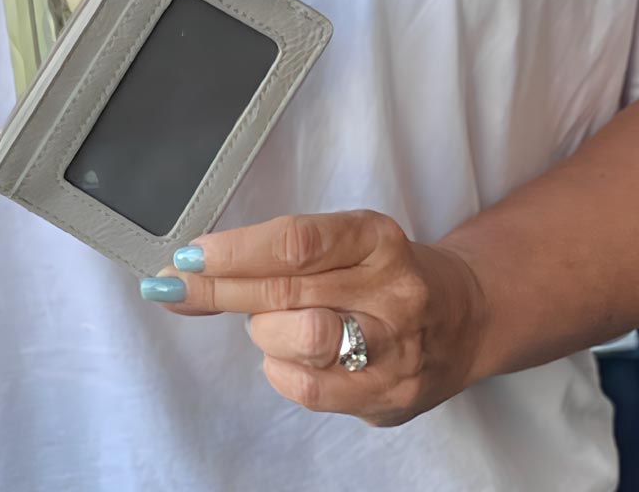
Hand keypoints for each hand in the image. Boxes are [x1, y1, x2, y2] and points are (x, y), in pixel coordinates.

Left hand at [144, 211, 488, 426]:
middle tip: (174, 287)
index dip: (236, 250)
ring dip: (262, 331)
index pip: (297, 243)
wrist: (464, 319)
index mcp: (377, 239)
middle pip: (287, 292)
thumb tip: (187, 270)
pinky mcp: (389, 398)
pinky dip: (279, 368)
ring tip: (269, 322)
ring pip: (298, 341)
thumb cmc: (383, 272)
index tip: (190, 256)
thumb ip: (272, 254)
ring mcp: (395, 350)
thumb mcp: (343, 242)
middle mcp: (392, 291)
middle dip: (220, 289)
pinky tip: (286, 355)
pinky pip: (308, 388)